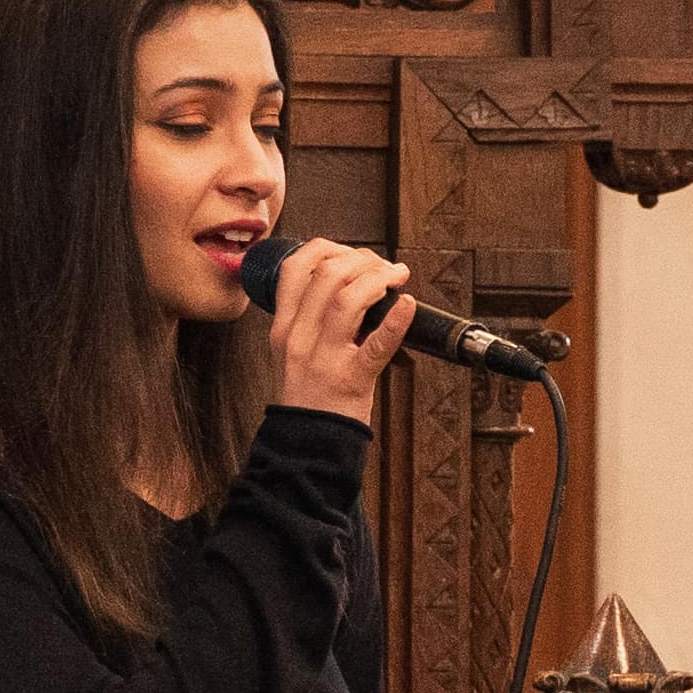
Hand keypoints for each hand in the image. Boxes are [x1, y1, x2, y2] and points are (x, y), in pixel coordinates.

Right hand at [266, 235, 414, 425]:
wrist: (309, 444)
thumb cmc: (309, 396)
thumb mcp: (293, 351)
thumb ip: (310, 318)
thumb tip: (348, 280)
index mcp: (284, 327)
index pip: (294, 267)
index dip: (327, 248)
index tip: (351, 253)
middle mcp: (299, 338)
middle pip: (326, 276)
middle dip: (361, 259)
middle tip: (384, 266)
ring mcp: (324, 359)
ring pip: (347, 300)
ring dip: (378, 279)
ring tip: (397, 277)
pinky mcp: (351, 380)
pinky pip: (376, 345)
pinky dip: (396, 322)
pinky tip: (408, 306)